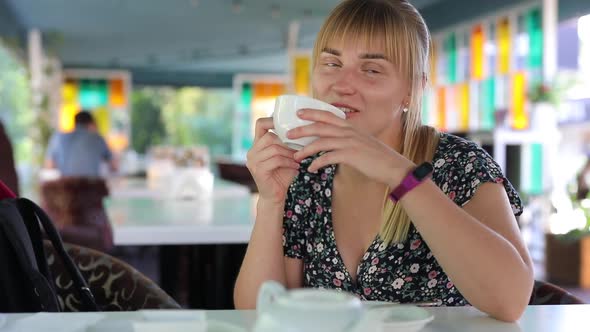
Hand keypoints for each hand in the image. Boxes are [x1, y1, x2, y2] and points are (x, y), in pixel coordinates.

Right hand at [246, 117, 299, 203]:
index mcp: (257, 145)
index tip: (288, 125)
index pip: (260, 124)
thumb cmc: (282, 175)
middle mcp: (252, 152)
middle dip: (286, 143)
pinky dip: (288, 162)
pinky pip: (276, 160)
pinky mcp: (258, 170)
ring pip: (274, 148)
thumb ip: (288, 144)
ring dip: (289, 154)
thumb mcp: (286, 156)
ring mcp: (253, 161)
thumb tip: (303, 131)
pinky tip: (296, 167)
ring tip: (298, 159)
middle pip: (269, 137)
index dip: (272, 120)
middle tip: (298, 150)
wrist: (275, 197)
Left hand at [288, 109, 413, 187]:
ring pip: (321, 142)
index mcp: (350, 127)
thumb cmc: (377, 157)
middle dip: (302, 129)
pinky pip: (328, 158)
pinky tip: (311, 169)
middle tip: (288, 133)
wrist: (393, 166)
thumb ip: (348, 139)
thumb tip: (335, 143)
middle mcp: (349, 132)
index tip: (298, 113)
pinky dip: (317, 163)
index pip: (328, 115)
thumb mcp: (362, 142)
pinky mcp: (350, 155)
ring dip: (306, 149)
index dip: (312, 112)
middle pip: (320, 126)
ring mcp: (349, 142)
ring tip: (295, 155)